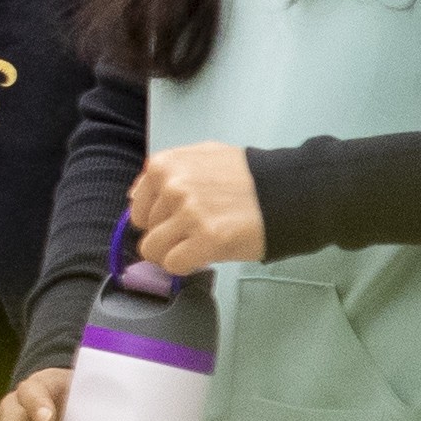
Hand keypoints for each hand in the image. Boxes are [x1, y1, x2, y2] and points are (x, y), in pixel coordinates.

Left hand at [125, 143, 266, 274]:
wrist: (286, 191)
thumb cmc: (245, 176)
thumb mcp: (202, 156)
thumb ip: (167, 172)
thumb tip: (134, 196)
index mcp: (165, 166)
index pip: (137, 207)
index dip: (157, 219)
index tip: (179, 219)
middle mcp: (172, 186)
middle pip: (146, 231)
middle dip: (169, 235)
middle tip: (198, 229)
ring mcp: (188, 213)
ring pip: (154, 250)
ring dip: (175, 252)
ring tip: (201, 242)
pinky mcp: (206, 239)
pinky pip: (174, 264)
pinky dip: (187, 264)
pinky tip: (206, 253)